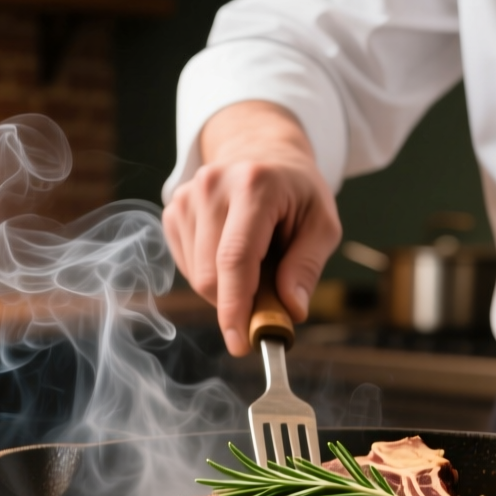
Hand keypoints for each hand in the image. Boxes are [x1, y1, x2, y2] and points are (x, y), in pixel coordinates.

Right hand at [163, 101, 341, 355]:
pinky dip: (212, 275)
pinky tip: (232, 254)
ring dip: (227, 289)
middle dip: (238, 304)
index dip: (235, 307)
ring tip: (256, 262)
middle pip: (211, 275)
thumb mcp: (323, 223)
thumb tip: (291, 308)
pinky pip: (188, 267)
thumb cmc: (297, 192)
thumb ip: (307, 265)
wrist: (261, 152)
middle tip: (269, 302)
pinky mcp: (173, 210)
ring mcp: (186, 197)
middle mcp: (212, 186)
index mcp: (254, 186)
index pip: (235, 258)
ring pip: (197, 277)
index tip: (240, 343)